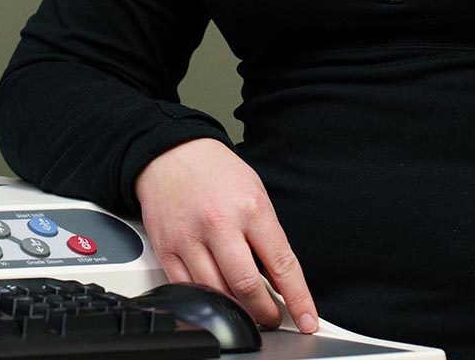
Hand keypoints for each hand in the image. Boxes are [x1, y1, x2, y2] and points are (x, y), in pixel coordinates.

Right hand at [134, 138, 317, 332]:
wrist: (173, 154)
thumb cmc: (217, 172)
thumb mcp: (256, 192)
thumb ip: (267, 235)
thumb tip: (280, 277)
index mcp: (250, 208)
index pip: (281, 263)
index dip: (297, 297)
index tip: (307, 319)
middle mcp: (220, 224)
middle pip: (246, 286)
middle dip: (265, 312)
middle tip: (273, 318)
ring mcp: (190, 239)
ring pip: (216, 294)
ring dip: (236, 312)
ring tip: (248, 312)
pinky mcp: (167, 251)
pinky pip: (187, 291)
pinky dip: (205, 303)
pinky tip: (217, 301)